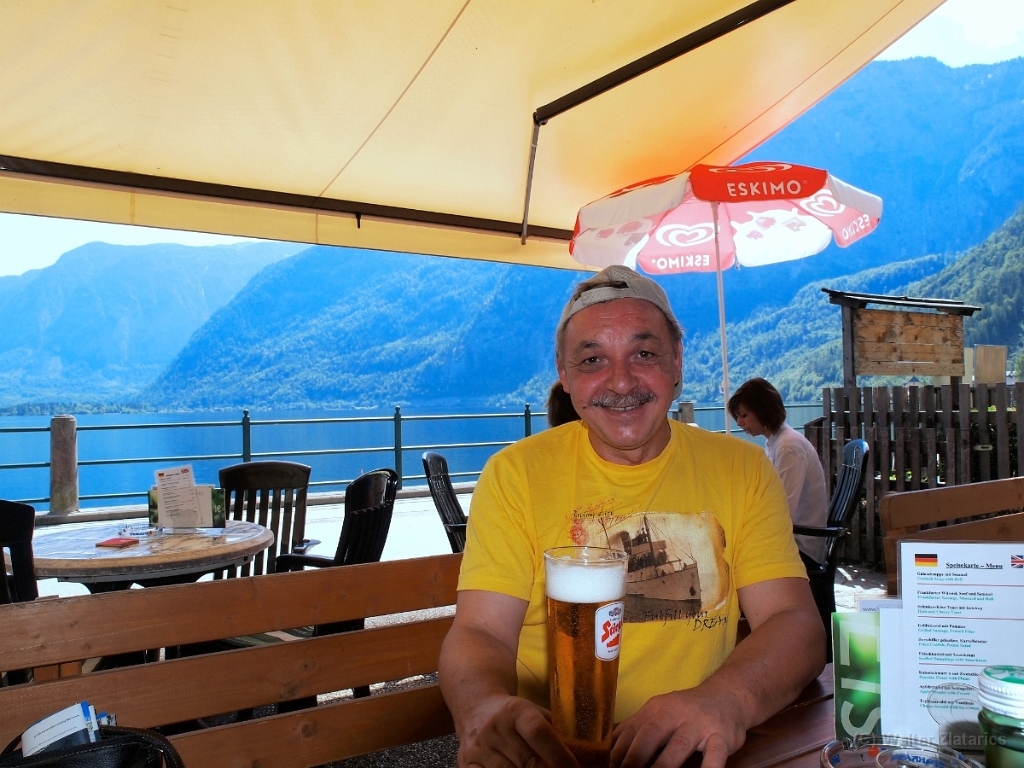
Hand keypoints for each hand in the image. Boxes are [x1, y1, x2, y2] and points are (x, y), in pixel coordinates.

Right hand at [458, 694, 579, 767]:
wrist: (475, 706)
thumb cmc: (514, 714)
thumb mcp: (534, 713)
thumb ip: (556, 732)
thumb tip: (587, 756)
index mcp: (515, 710)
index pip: (539, 733)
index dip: (560, 756)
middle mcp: (494, 727)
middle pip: (527, 762)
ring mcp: (478, 747)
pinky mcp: (466, 764)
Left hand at [609, 687, 746, 767]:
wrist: (728, 695)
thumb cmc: (687, 711)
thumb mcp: (659, 713)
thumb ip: (636, 729)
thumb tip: (608, 750)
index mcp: (655, 708)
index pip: (631, 732)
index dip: (617, 753)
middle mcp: (675, 713)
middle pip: (650, 735)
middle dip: (634, 759)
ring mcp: (699, 724)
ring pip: (678, 746)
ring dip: (663, 766)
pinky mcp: (721, 736)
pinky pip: (714, 756)